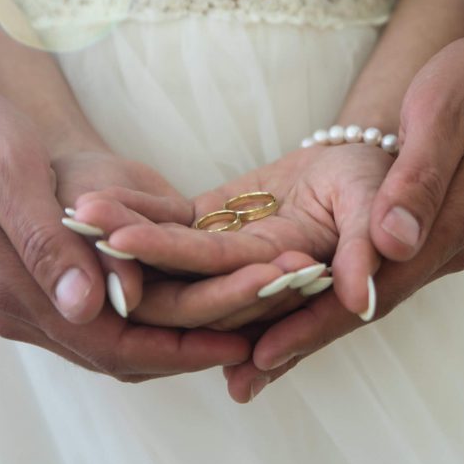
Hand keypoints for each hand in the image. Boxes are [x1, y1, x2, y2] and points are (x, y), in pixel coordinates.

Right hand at [0, 39, 249, 379]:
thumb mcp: (6, 173)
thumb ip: (44, 241)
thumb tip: (87, 307)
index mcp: (14, 289)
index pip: (110, 346)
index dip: (178, 349)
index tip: (238, 340)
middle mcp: (24, 309)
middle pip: (123, 354)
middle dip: (193, 345)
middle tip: (260, 326)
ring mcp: (33, 300)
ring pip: (119, 342)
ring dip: (180, 334)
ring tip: (242, 316)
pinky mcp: (43, 282)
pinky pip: (108, 317)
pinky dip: (155, 316)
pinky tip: (193, 296)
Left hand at [95, 141, 393, 319]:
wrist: (364, 162)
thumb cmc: (383, 179)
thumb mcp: (380, 207)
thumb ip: (369, 251)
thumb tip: (361, 301)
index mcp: (297, 278)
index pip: (239, 285)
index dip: (190, 274)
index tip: (127, 249)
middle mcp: (255, 276)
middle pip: (191, 277)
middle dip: (138, 258)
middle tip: (85, 238)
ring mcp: (230, 252)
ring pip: (172, 252)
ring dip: (127, 233)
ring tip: (79, 211)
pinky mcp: (217, 225)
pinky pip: (173, 220)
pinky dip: (139, 207)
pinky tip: (98, 197)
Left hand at [222, 0, 463, 401]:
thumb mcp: (446, 114)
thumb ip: (420, 179)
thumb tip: (394, 245)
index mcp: (452, 223)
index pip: (378, 289)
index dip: (318, 322)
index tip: (267, 350)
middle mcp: (440, 247)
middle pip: (362, 306)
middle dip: (301, 340)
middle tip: (241, 378)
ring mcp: (429, 243)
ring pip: (360, 296)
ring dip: (307, 328)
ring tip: (249, 360)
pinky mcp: (415, 233)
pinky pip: (364, 273)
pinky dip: (323, 295)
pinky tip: (288, 308)